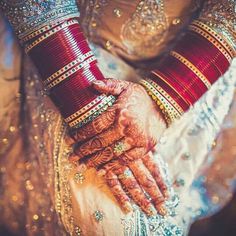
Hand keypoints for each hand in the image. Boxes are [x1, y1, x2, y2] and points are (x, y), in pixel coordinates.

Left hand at [67, 79, 167, 213]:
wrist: (163, 105)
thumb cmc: (140, 96)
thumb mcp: (125, 86)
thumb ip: (109, 84)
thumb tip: (92, 84)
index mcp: (119, 111)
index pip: (94, 126)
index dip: (80, 134)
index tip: (69, 141)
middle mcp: (126, 126)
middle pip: (100, 142)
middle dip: (83, 151)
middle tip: (72, 157)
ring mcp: (135, 139)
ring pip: (110, 153)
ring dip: (95, 161)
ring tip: (82, 166)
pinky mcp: (144, 148)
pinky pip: (126, 160)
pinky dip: (113, 167)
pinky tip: (101, 171)